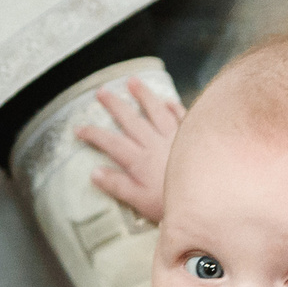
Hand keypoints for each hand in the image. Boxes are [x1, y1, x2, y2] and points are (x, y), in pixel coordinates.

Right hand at [76, 82, 182, 223]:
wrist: (209, 200)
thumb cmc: (171, 205)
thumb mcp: (140, 202)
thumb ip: (117, 186)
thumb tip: (94, 172)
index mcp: (140, 160)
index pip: (111, 143)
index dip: (93, 134)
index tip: (78, 128)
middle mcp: (155, 143)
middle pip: (131, 120)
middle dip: (115, 104)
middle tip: (101, 91)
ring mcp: (175, 137)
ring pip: (156, 111)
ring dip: (143, 95)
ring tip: (132, 81)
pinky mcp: (193, 137)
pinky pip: (182, 115)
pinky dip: (173, 106)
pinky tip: (167, 99)